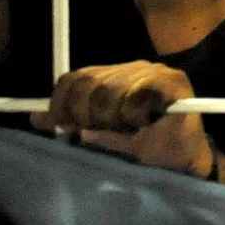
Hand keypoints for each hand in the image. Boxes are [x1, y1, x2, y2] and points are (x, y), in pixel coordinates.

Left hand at [30, 61, 212, 178]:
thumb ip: (78, 123)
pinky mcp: (172, 82)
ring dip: (113, 118)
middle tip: (99, 130)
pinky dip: (133, 115)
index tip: (58, 124)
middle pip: (90, 83)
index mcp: (117, 75)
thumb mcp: (106, 135)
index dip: (60, 100)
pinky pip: (136, 96)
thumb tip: (37, 118)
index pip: (76, 76)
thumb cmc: (149, 145)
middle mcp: (135, 67)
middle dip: (85, 113)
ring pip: (110, 90)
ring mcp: (154, 72)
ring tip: (129, 128)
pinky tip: (144, 122)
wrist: (187, 158)